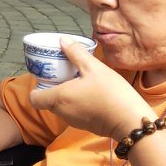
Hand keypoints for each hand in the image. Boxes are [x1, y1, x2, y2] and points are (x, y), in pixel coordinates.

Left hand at [27, 40, 146, 140]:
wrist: (131, 121)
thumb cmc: (111, 93)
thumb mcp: (94, 68)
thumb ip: (76, 53)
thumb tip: (63, 40)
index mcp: (58, 98)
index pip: (34, 98)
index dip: (37, 87)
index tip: (48, 76)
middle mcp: (62, 112)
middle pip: (48, 101)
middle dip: (53, 88)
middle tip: (66, 73)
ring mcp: (73, 121)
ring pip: (61, 107)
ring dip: (66, 95)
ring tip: (80, 81)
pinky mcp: (85, 126)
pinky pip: (74, 113)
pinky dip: (77, 103)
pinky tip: (92, 93)